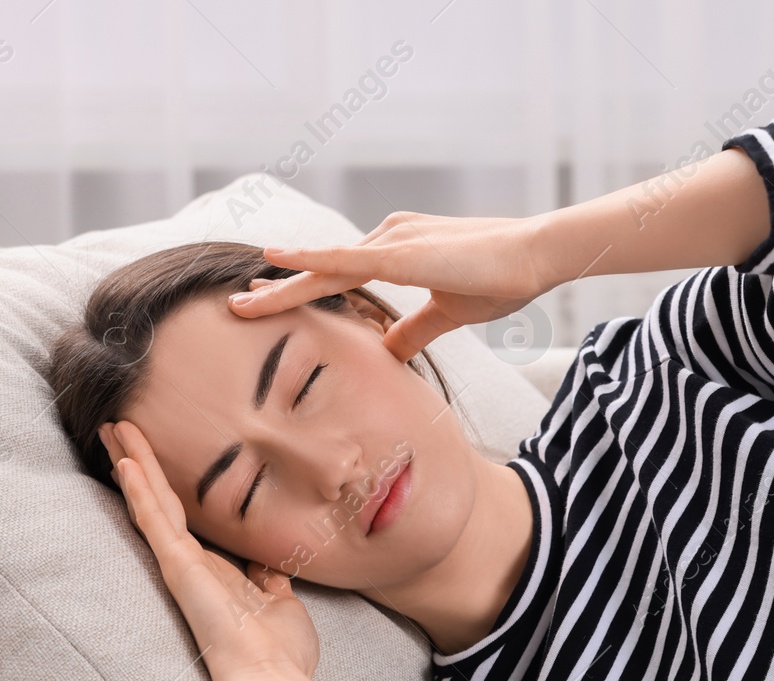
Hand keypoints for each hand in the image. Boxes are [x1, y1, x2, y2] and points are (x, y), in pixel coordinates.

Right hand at [98, 420, 320, 680]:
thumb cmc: (281, 652)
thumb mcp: (281, 605)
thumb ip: (268, 581)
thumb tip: (269, 567)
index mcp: (217, 572)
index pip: (188, 520)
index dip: (170, 488)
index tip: (155, 460)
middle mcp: (194, 566)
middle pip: (162, 503)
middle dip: (142, 464)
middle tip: (119, 428)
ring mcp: (183, 567)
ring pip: (154, 503)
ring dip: (135, 463)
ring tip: (114, 428)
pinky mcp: (180, 569)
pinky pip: (156, 521)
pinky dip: (141, 490)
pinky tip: (126, 461)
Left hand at [227, 211, 553, 361]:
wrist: (536, 258)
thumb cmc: (501, 280)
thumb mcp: (449, 314)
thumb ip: (414, 330)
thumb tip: (388, 351)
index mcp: (397, 251)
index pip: (340, 275)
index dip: (303, 289)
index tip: (267, 302)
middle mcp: (388, 237)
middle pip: (322, 269)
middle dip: (279, 290)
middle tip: (237, 306)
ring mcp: (393, 240)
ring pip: (326, 267)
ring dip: (284, 288)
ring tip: (242, 305)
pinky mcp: (402, 251)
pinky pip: (345, 258)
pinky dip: (309, 260)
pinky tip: (276, 259)